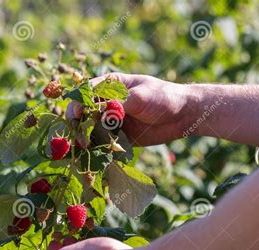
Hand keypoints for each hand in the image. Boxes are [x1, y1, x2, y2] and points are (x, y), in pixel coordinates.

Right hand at [66, 73, 195, 145]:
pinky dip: (98, 149)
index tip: (76, 114)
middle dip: (78, 125)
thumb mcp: (140, 97)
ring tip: (86, 149)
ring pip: (90, 130)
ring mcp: (110, 120)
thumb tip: (98, 112)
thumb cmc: (162, 97)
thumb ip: (118, 104)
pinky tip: (97, 155)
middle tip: (80, 138)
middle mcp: (105, 103)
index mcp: (109, 86)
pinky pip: (102, 143)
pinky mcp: (117, 137)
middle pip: (83, 113)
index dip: (78, 103)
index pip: (85, 93)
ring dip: (86, 139)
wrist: (182, 115)